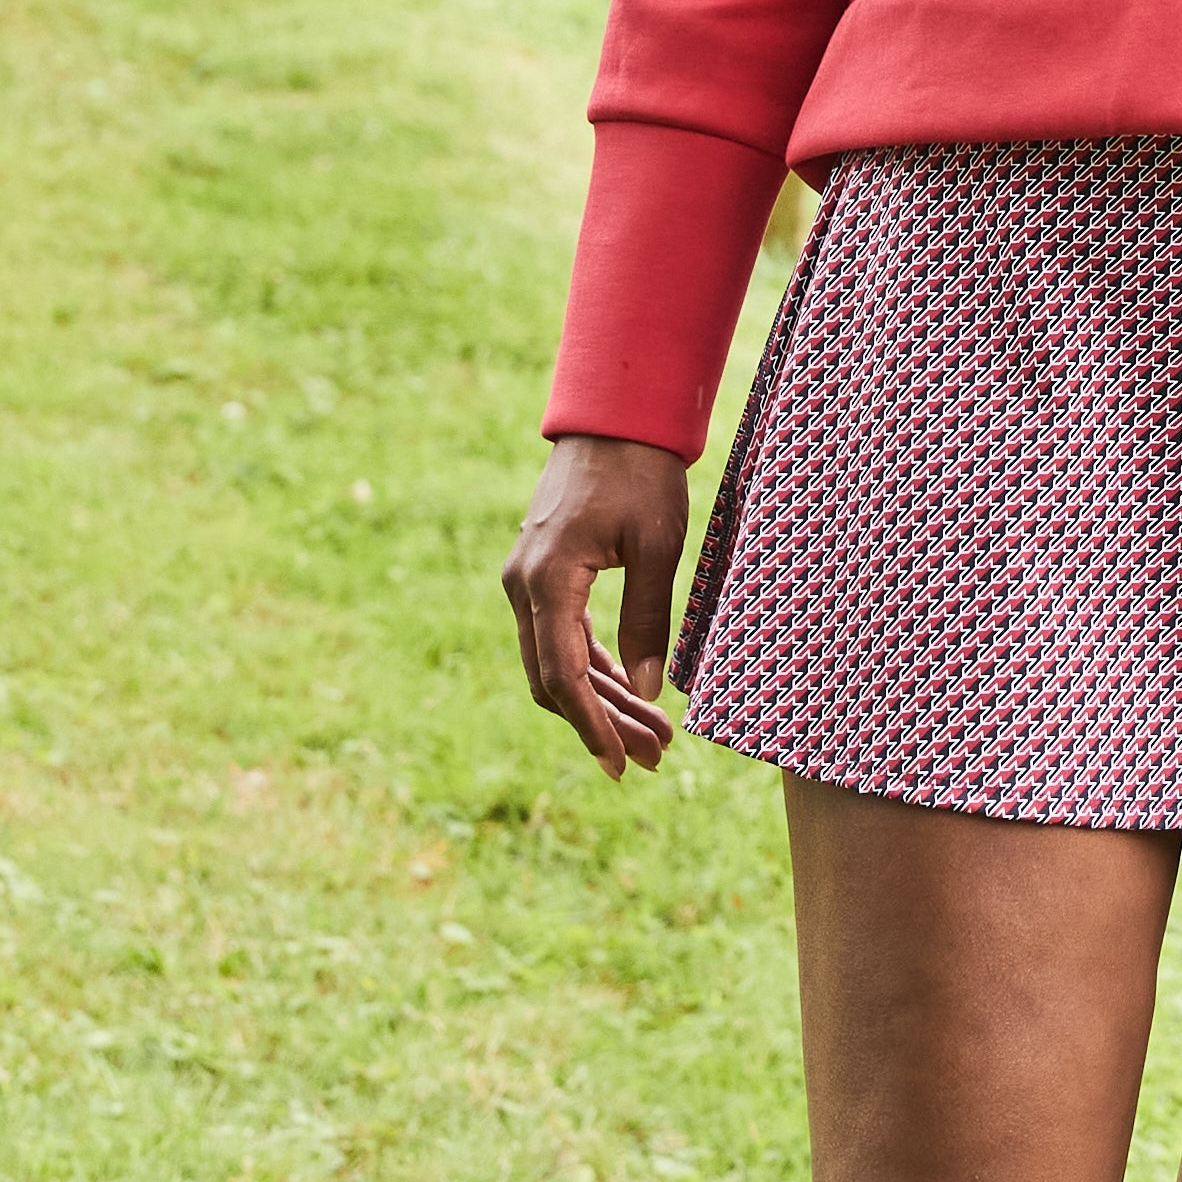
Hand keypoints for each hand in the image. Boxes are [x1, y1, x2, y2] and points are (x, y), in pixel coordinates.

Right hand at [504, 435, 690, 780]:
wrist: (614, 418)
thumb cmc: (641, 474)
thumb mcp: (656, 547)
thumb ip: (647, 620)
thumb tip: (648, 691)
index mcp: (547, 581)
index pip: (563, 676)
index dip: (592, 726)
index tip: (620, 763)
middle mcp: (524, 587)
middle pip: (555, 679)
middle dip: (603, 723)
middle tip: (653, 757)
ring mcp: (529, 581)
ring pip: (558, 662)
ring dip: (602, 700)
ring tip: (654, 736)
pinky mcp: (544, 576)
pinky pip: (563, 637)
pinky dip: (595, 668)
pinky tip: (630, 693)